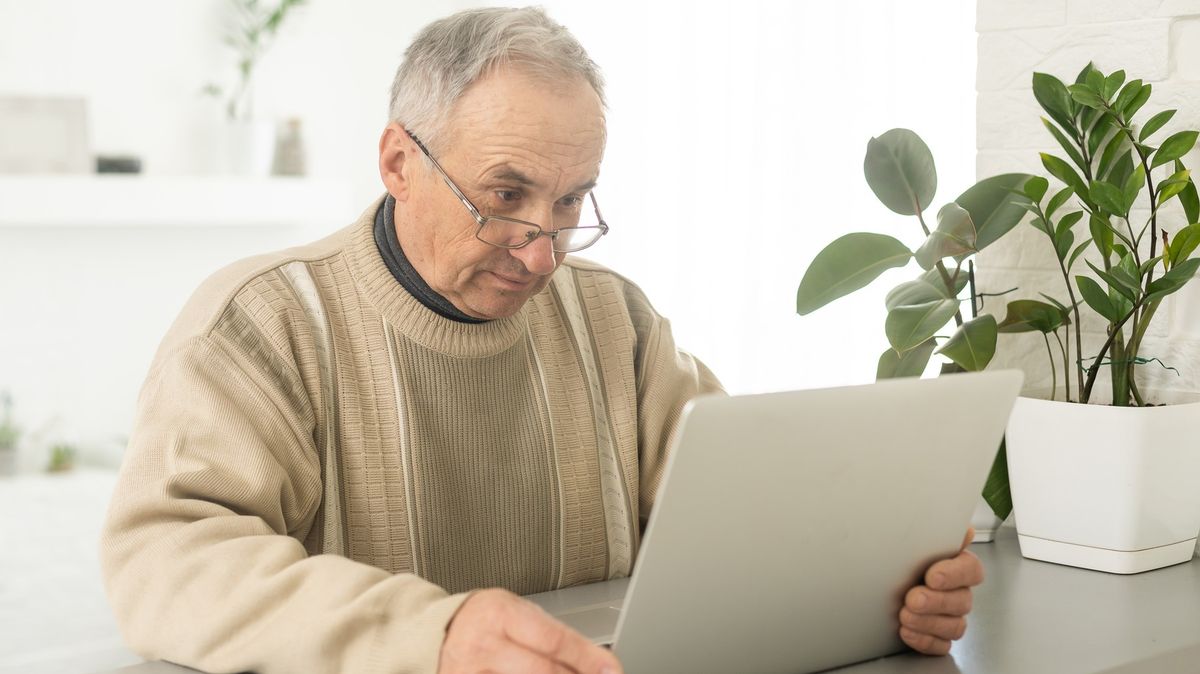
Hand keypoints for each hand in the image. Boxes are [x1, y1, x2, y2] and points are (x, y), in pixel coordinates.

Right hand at [439, 588, 622, 673]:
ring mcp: (469, 673)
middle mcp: (482, 645)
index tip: (611, 670)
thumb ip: (551, 635)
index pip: (554, 639)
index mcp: (499, 614)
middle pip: (541, 672)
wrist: (434, 634)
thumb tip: (597, 661)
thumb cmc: (484, 621)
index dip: (588, 658)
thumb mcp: (517, 614)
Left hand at [898, 528, 983, 655]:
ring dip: (929, 622)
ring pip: (955, 626)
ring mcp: (950, 616)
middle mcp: (957, 592)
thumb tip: (962, 528)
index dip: (955, 575)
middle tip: (913, 598)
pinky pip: (942, 645)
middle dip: (936, 601)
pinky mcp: (939, 636)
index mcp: (956, 565)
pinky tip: (908, 631)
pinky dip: (925, 641)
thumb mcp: (913, 539)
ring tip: (905, 615)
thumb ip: (936, 532)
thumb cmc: (901, 557)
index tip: (933, 576)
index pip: (971, 570)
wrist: (877, 579)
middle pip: (962, 600)